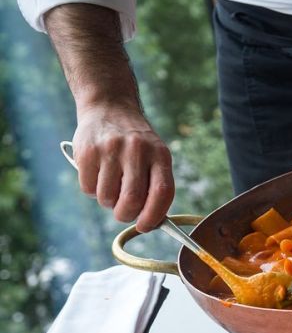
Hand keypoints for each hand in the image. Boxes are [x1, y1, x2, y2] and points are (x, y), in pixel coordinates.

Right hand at [72, 104, 174, 231]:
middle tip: (123, 212)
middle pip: (132, 200)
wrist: (109, 106)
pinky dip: (92, 191)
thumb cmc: (135, 143)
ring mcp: (111, 149)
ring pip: (107, 198)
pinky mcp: (87, 151)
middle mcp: (137, 150)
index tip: (145, 226)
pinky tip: (97, 175)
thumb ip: (154, 185)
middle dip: (127, 214)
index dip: (154, 216)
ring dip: (108, 202)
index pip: (162, 192)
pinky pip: (87, 188)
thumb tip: (150, 222)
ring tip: (111, 187)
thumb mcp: (154, 156)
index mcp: (160, 154)